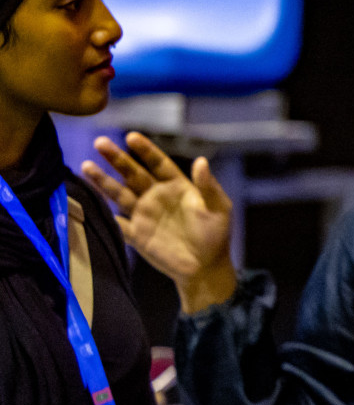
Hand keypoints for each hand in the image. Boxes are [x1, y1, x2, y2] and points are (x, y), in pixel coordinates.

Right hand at [82, 133, 236, 312]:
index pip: (158, 163)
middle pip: (133, 174)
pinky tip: (85, 202)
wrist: (206, 267)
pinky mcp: (136, 234)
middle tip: (100, 142)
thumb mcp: (218, 208)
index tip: (131, 137)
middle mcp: (156, 196)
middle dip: (117, 159)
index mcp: (177, 186)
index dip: (145, 150)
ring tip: (86, 165)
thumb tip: (201, 160)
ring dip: (103, 181)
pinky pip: (115, 222)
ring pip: (119, 194)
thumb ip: (208, 186)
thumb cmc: (216, 234)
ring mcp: (144, 214)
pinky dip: (101, 214)